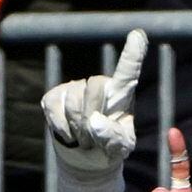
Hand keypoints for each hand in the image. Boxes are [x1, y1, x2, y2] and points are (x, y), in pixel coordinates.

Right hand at [42, 29, 149, 191]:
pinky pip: (56, 111)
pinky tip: (69, 134)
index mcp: (120, 94)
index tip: (138, 35)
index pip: (128, 72)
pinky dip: (63, 130)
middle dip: (92, 117)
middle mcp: (97, 84)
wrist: (84, 157)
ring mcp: (73, 87)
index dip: (132, 54)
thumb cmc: (108, 148)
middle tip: (94, 138)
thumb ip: (113, 136)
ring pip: (73, 102)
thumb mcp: (120, 148)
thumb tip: (93, 121)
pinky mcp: (52, 96)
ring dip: (78, 129)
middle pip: (94, 88)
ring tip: (83, 137)